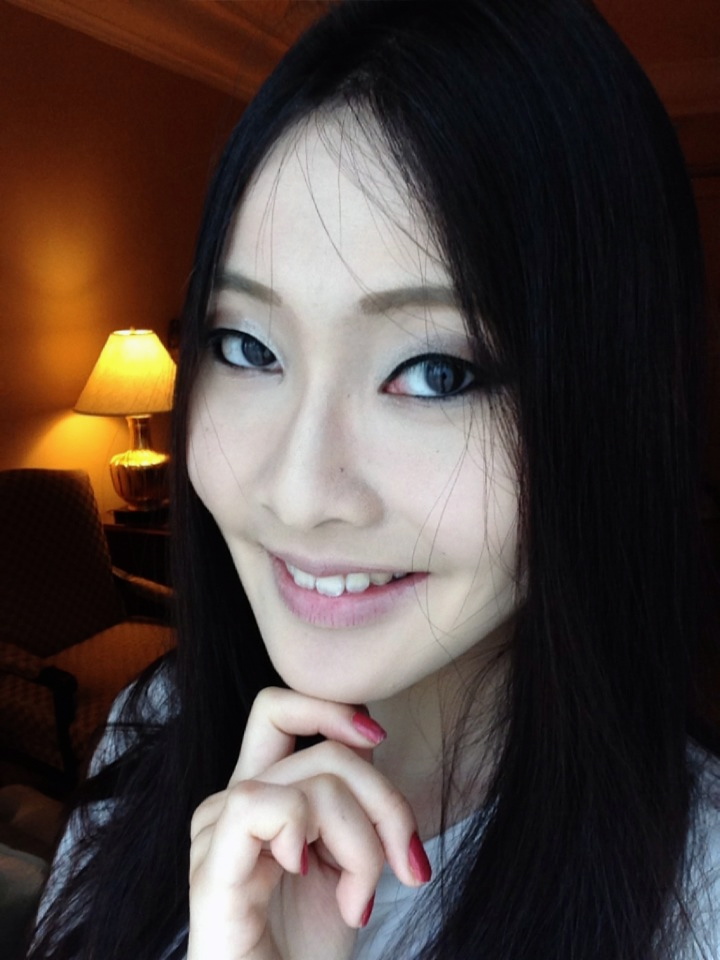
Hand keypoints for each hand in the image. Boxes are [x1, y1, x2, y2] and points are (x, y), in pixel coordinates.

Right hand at [187, 688, 431, 959]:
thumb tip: (369, 739)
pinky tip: (308, 875)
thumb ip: (349, 799)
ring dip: (361, 842)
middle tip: (403, 865)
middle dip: (385, 801)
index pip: (278, 709)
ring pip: (314, 782)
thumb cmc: (308, 948)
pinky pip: (259, 805)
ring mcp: (216, 834)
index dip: (329, 707)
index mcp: (261, 795)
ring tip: (359, 900)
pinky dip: (303, 833)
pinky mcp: (212, 870)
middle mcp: (232, 803)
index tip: (379, 740)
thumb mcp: (347, 858)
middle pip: (322, 749)